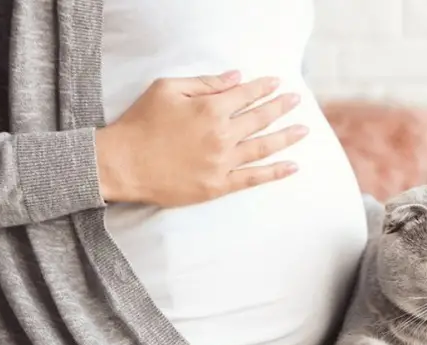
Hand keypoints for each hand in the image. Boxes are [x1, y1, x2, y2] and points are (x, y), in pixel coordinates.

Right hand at [96, 70, 306, 205]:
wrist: (122, 164)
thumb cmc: (140, 122)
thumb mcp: (167, 89)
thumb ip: (205, 82)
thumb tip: (236, 77)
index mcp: (210, 109)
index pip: (246, 95)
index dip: (263, 87)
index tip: (278, 83)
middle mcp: (222, 135)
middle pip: (260, 119)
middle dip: (281, 107)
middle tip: (297, 100)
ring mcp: (222, 162)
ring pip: (263, 148)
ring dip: (287, 137)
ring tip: (304, 130)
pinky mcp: (218, 185)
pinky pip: (254, 179)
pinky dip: (276, 173)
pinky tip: (293, 167)